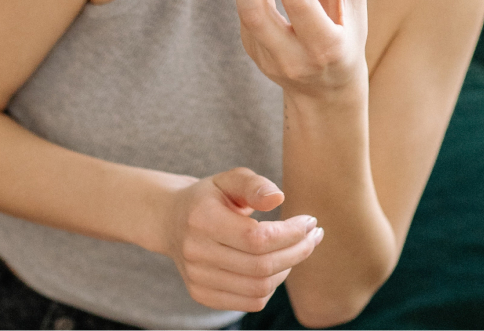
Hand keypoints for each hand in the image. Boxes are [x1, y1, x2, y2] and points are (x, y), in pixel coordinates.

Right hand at [162, 167, 323, 312]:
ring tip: (296, 249)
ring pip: (259, 288)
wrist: (170, 220)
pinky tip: (276, 266)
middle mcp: (195, 252)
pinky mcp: (201, 294)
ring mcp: (196, 277)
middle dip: (297, 251)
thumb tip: (279, 198)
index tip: (310, 222)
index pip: (257, 238)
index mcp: (201, 218)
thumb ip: (254, 185)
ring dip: (287, 269)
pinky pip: (250, 302)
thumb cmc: (208, 197)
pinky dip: (271, 286)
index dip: (291, 233)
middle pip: (261, 266)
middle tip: (313, 236)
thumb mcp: (229, 180)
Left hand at [230, 0, 369, 95]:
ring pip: (244, 12)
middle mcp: (292, 57)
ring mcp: (267, 57)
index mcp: (325, 47)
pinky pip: (245, 13)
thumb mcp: (354, 11)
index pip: (298, 3)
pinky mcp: (252, 51)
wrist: (325, 94)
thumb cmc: (346, 45)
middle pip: (253, 12)